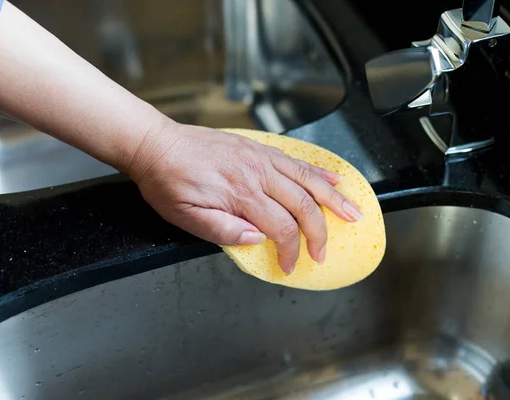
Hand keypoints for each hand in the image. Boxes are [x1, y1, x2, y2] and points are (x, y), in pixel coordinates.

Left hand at [126, 121, 363, 273]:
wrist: (156, 145)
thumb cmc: (168, 182)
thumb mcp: (184, 217)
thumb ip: (222, 230)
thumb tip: (257, 239)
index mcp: (240, 194)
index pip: (280, 227)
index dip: (290, 250)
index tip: (290, 265)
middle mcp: (257, 173)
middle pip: (303, 204)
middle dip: (320, 232)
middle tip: (324, 252)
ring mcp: (261, 158)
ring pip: (308, 179)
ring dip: (333, 198)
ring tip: (352, 213)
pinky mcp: (259, 148)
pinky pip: (296, 160)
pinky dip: (318, 171)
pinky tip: (333, 180)